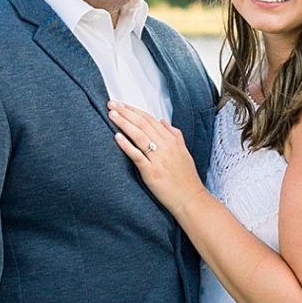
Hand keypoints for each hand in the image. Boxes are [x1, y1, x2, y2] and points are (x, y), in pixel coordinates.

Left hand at [108, 102, 202, 222]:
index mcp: (172, 140)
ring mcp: (158, 159)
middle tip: (112, 103)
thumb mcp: (184, 152)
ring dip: (124, 123)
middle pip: (143, 124)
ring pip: (139, 136)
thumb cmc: (186, 178)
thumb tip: (163, 121)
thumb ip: (174, 134)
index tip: (123, 104)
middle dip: (126, 112)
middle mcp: (165, 147)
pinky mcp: (151, 172)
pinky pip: (137, 155)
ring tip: (112, 114)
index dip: (135, 110)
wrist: (190, 198)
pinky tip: (117, 137)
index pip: (150, 120)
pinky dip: (127, 145)